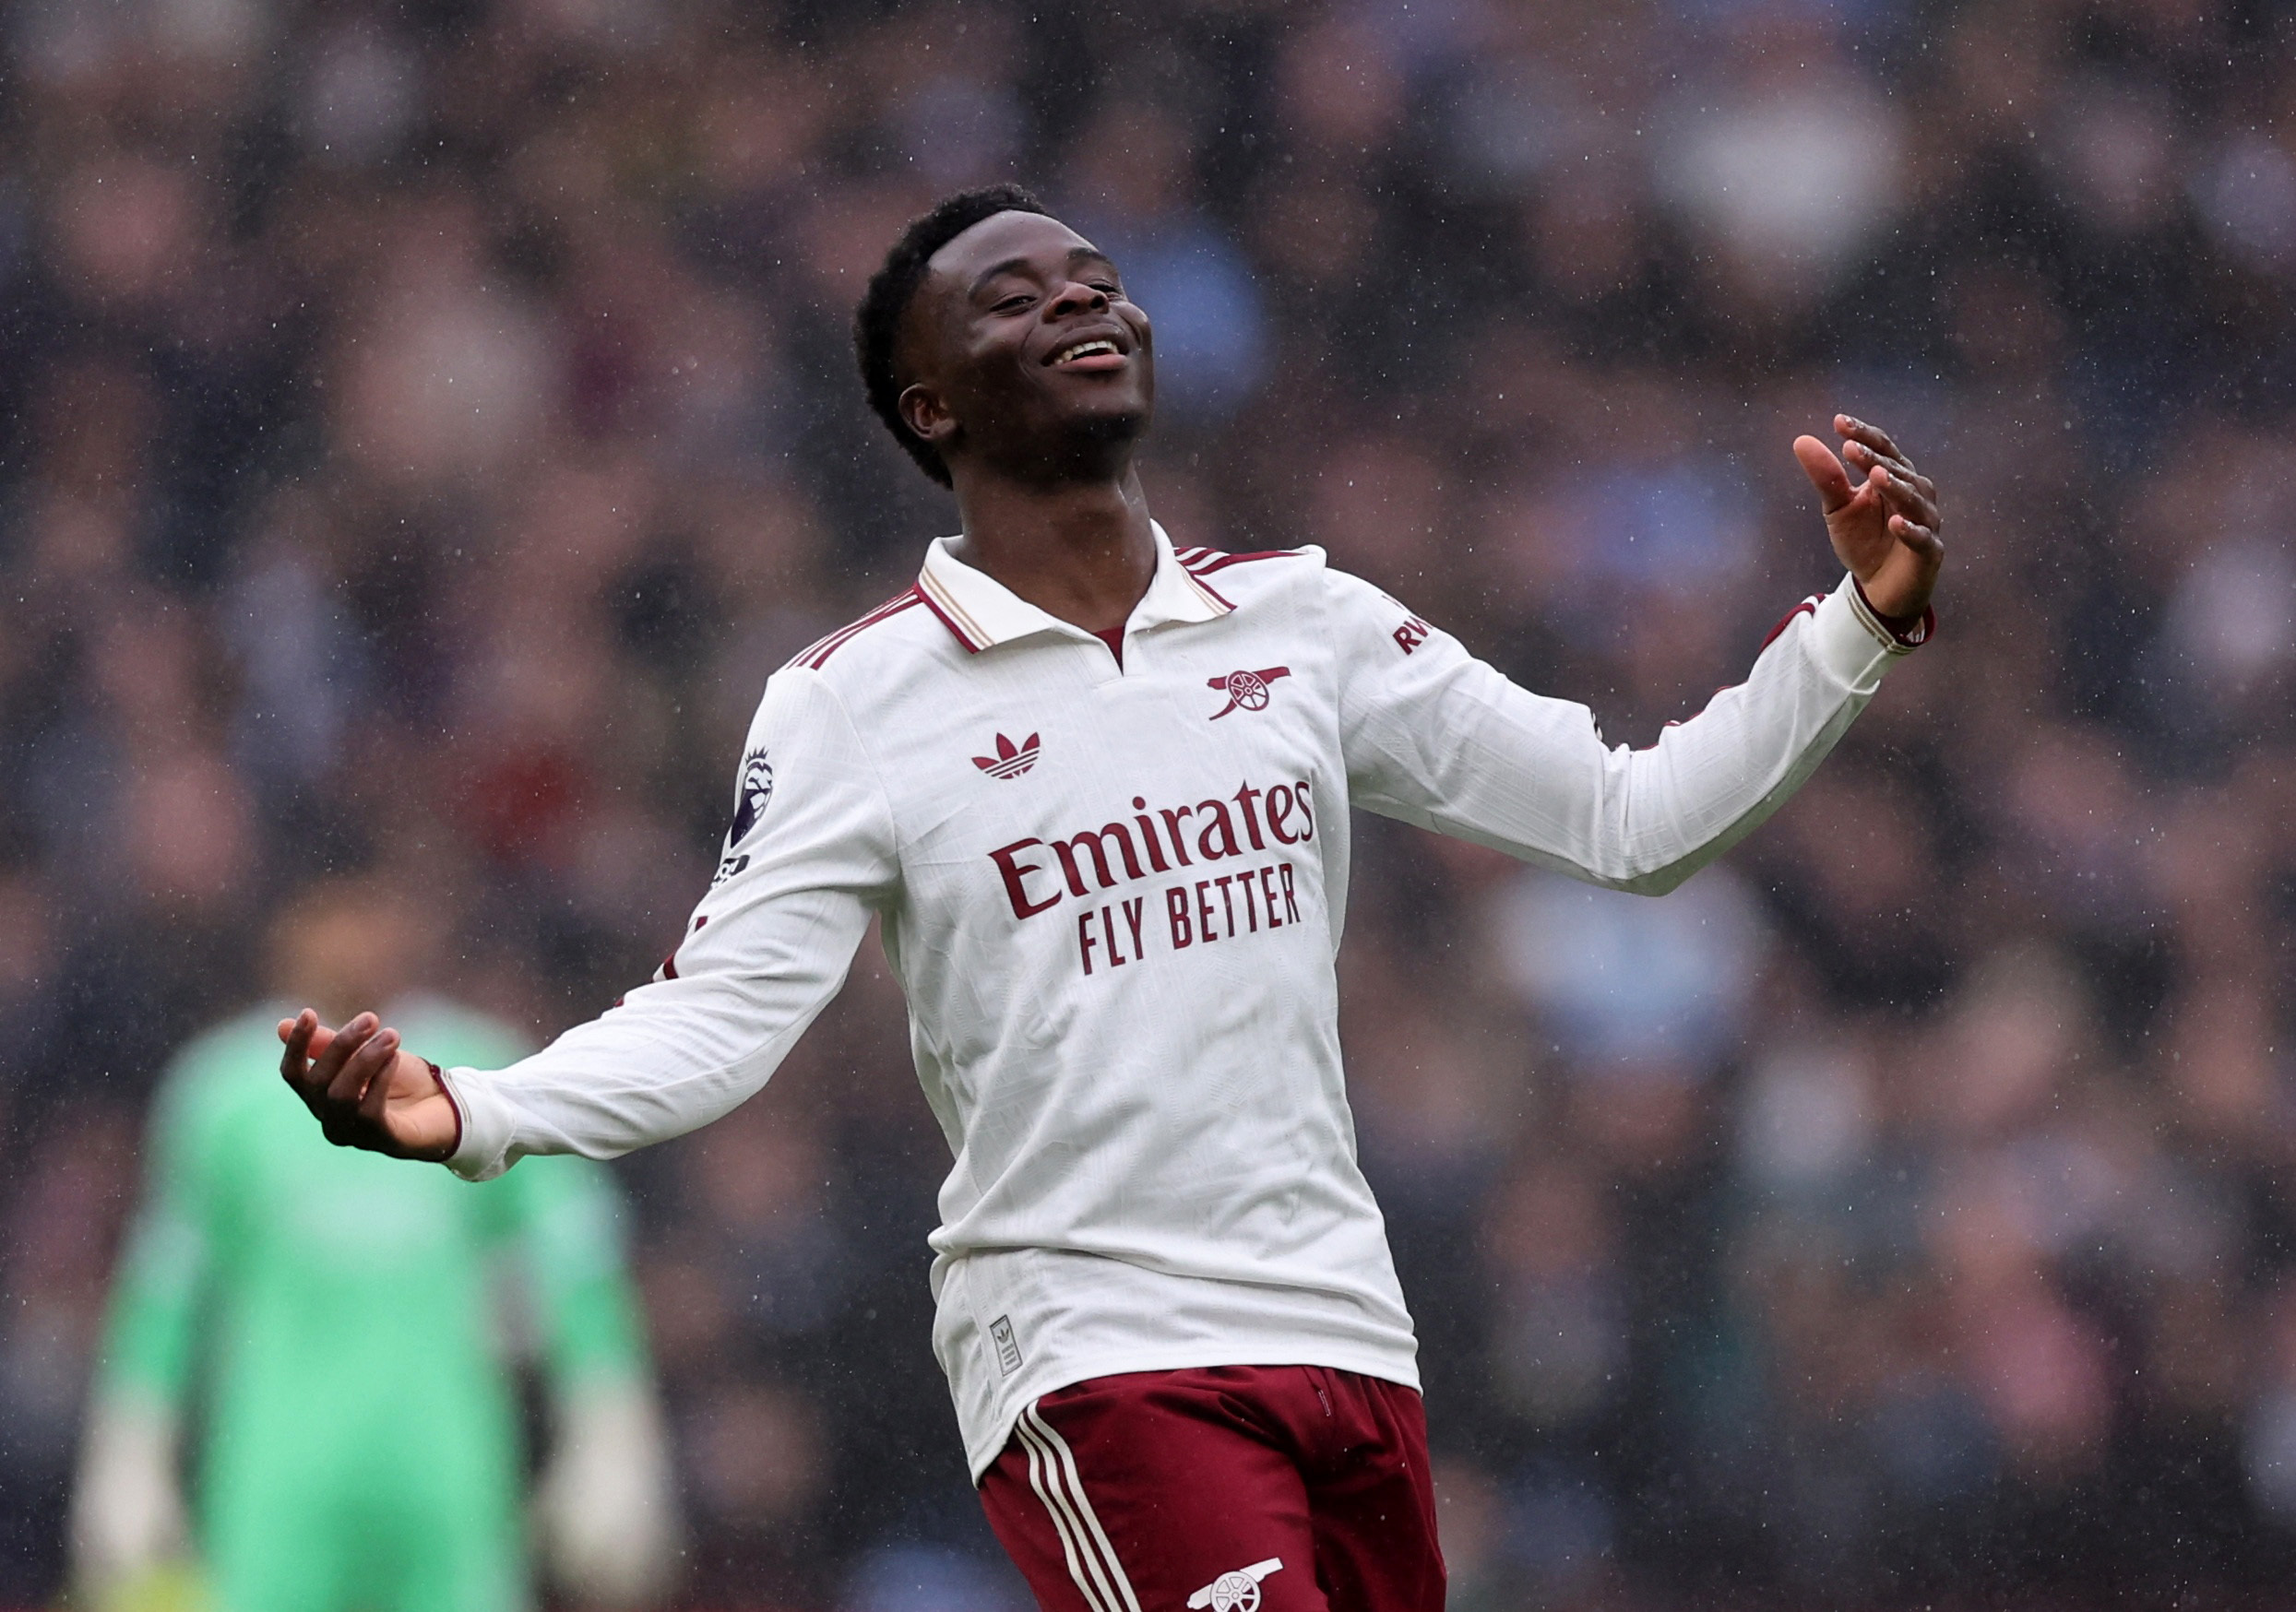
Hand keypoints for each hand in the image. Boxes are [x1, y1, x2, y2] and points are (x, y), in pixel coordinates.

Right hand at [278, 1009, 459, 1161]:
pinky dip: (380, 1080)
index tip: (308, 1013)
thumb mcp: (365, 1053)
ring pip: (342, 1096)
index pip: (293, 1075)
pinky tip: (395, 1059)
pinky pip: (369, 1112)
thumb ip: (329, 1043)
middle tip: (371, 1018)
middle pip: (319, 1082)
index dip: (296, 1046)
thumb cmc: (400, 1079)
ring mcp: (353, 1133)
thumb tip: (282, 1025)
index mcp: (320, 1096)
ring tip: (391, 1035)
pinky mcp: (381, 1140)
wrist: (444, 1104)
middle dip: (342, 1046)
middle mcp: (329, 1118)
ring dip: (365, 1060)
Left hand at [1793, 415, 1942, 620]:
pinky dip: (1911, 530)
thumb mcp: (1838, 508)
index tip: (1838, 422)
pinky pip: (1923, 538)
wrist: (1878, 585)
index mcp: (1894, 477)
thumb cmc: (1863, 540)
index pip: (1882, 449)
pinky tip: (1895, 522)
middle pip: (1897, 470)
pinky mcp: (1929, 551)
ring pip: (1913, 500)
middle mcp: (1915, 493)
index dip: (1863, 435)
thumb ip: (1826, 477)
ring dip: (1895, 487)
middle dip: (1874, 458)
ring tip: (1875, 475)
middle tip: (1850, 448)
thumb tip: (1801, 441)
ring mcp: (1925, 521)